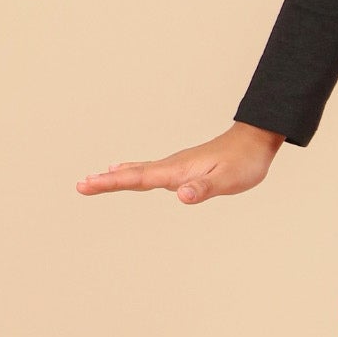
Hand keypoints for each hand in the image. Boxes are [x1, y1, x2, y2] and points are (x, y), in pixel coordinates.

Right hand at [76, 122, 284, 203]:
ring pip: (139, 171)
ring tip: (94, 180)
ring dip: (115, 176)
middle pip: (132, 174)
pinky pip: (149, 171)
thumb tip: (181, 196)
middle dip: (106, 181)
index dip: (111, 182)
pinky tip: (126, 171)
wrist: (256, 140)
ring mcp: (176, 165)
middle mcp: (172, 166)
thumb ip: (204, 189)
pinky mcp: (183, 167)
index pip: (138, 178)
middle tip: (80, 185)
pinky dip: (132, 172)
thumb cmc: (244, 162)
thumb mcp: (228, 180)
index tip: (86, 184)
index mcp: (177, 170)